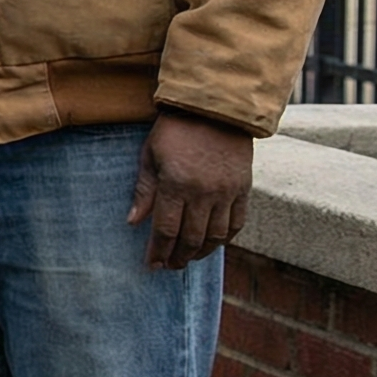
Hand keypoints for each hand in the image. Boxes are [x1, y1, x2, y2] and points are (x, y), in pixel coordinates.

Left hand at [129, 111, 251, 269]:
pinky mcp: (244, 189)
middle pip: (191, 238)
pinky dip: (225, 239)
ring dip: (201, 253)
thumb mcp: (150, 155)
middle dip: (178, 257)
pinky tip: (213, 244)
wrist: (215, 109)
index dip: (158, 251)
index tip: (151, 265)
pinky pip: (237, 223)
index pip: (165, 230)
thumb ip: (144, 191)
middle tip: (168, 266)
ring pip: (216, 236)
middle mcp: (204, 193)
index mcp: (176, 184)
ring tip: (188, 259)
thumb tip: (133, 222)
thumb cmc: (174, 130)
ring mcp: (227, 192)